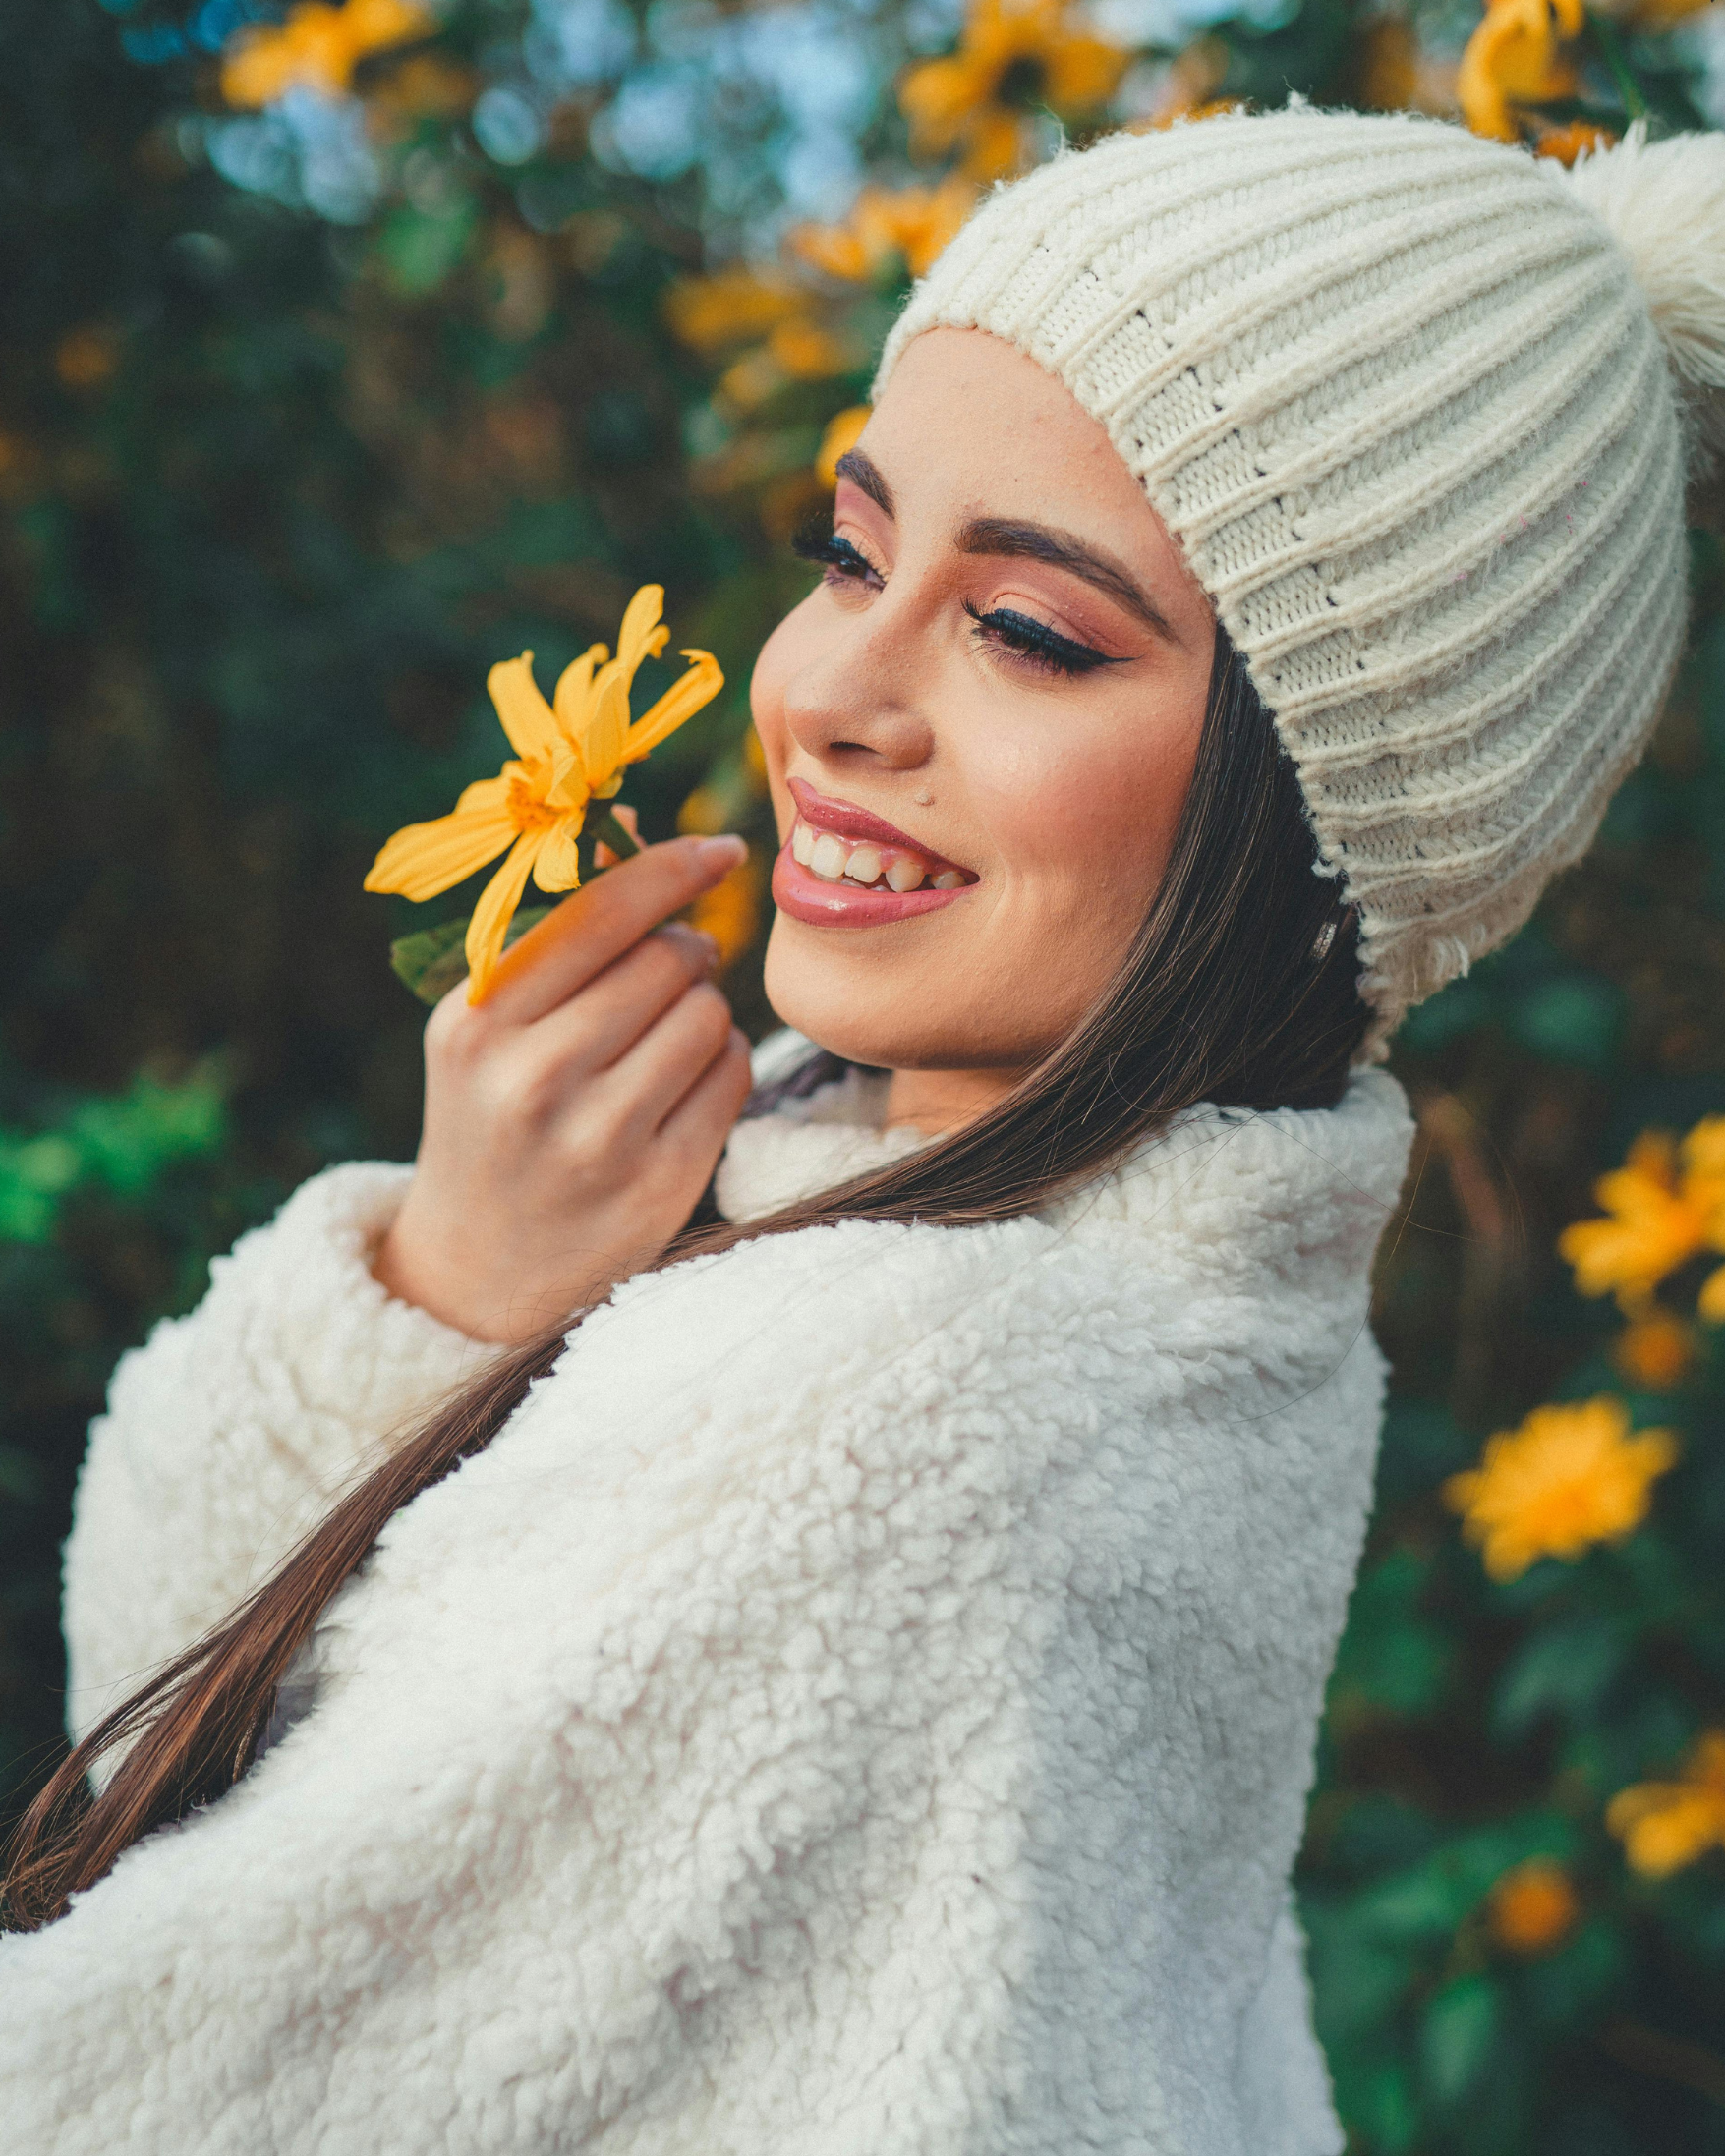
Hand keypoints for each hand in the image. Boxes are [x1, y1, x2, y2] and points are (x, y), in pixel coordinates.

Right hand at [374, 832, 753, 1342]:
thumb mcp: (487, 1024)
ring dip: (704, 1013)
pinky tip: (682, 1085)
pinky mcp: (656, 1187)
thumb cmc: (491, 1115)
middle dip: (686, 953)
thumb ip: (555, 929)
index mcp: (479, 1021)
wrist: (476, 1268)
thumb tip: (632, 813)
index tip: (722, 853)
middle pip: (669, 961)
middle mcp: (531, 1077)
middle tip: (675, 969)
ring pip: (708, 1016)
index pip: (600, 911)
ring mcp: (596, 1139)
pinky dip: (721, 1067)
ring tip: (665, 1038)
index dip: (673, 868)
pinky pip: (731, 1079)